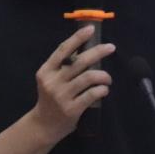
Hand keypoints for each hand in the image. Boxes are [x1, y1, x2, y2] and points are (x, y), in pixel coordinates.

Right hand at [30, 25, 114, 143]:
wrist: (43, 125)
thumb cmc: (50, 98)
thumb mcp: (50, 80)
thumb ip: (63, 66)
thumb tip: (85, 48)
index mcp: (46, 71)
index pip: (63, 49)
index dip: (78, 38)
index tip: (91, 29)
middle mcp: (53, 82)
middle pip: (80, 61)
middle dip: (98, 51)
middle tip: (111, 47)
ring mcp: (62, 96)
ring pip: (88, 77)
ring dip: (103, 75)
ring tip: (107, 78)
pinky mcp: (72, 109)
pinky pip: (92, 94)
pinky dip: (102, 89)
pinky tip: (104, 89)